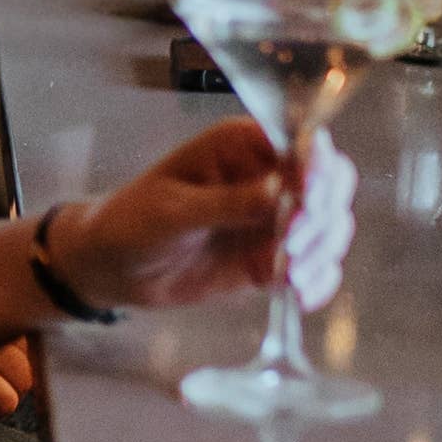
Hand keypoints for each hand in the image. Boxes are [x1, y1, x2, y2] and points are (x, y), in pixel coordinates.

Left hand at [49, 123, 355, 316]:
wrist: (111, 267)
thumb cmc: (132, 221)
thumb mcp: (174, 210)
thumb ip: (228, 203)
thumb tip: (281, 191)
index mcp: (243, 144)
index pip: (303, 144)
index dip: (316, 170)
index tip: (304, 204)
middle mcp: (268, 175)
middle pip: (330, 185)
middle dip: (321, 218)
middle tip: (290, 246)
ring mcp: (274, 218)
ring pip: (329, 227)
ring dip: (321, 253)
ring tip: (289, 278)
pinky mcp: (273, 256)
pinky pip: (313, 266)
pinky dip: (316, 281)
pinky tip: (298, 297)